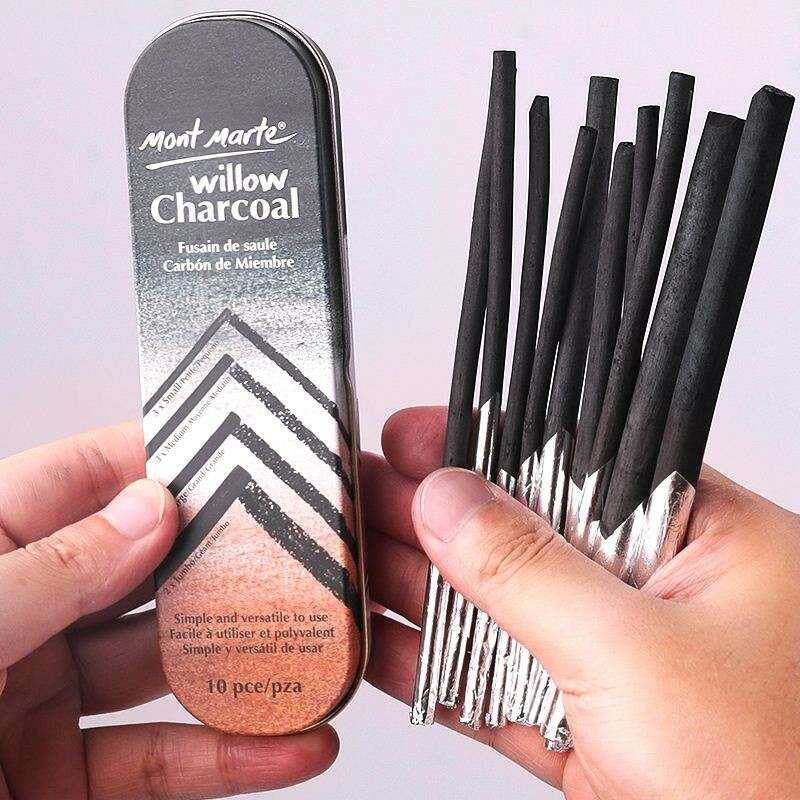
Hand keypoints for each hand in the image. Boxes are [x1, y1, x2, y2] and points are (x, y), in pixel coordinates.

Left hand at [0, 422, 337, 799]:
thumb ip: (54, 570)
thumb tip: (153, 507)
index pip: (84, 477)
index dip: (159, 458)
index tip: (238, 451)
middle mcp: (22, 617)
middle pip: (147, 574)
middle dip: (226, 568)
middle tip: (303, 557)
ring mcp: (48, 701)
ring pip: (168, 671)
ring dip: (246, 666)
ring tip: (319, 651)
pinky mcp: (69, 782)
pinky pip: (164, 762)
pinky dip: (233, 756)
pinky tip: (291, 743)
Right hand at [362, 406, 799, 799]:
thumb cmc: (767, 784)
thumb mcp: (635, 655)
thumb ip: (531, 571)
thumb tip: (449, 501)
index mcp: (707, 540)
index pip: (581, 462)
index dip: (490, 443)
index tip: (413, 435)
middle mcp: (659, 589)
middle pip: (526, 530)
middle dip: (433, 514)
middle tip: (361, 489)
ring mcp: (617, 658)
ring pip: (503, 606)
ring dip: (421, 586)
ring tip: (351, 551)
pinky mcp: (585, 723)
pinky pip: (501, 679)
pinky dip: (439, 667)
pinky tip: (382, 641)